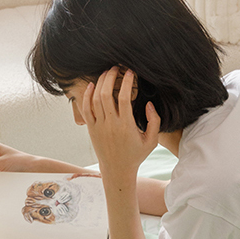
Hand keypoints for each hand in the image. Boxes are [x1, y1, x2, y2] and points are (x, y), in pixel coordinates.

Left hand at [81, 68, 159, 182]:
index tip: (130, 72)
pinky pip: (86, 108)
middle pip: (107, 94)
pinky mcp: (91, 128)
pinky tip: (91, 85)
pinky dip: (87, 95)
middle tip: (116, 68)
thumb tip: (148, 103)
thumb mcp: (152, 141)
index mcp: (126, 126)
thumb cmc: (136, 155)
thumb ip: (154, 121)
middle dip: (111, 77)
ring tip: (106, 73)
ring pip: (95, 99)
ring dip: (100, 82)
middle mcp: (111, 124)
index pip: (125, 98)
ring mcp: (99, 126)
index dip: (127, 82)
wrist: (117, 170)